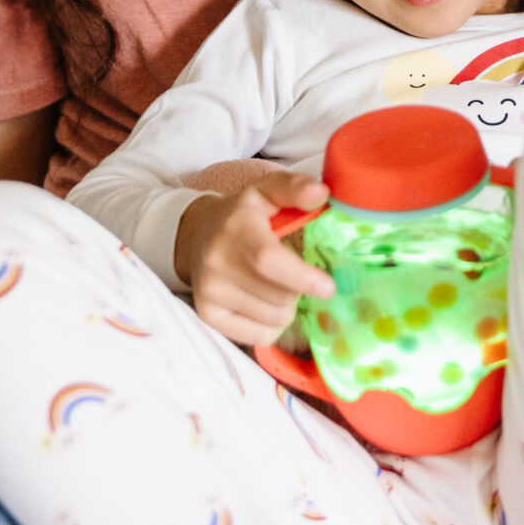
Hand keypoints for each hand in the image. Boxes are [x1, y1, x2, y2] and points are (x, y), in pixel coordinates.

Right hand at [174, 163, 331, 345]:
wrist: (196, 236)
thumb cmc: (243, 215)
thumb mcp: (266, 191)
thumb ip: (294, 188)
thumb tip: (321, 193)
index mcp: (236, 228)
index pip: (268, 260)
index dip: (301, 276)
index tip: (328, 287)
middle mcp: (217, 262)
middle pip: (280, 296)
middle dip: (298, 289)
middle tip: (292, 272)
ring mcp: (209, 292)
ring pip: (274, 318)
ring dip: (285, 306)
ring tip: (274, 284)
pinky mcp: (208, 315)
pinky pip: (260, 336)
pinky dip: (272, 324)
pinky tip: (263, 302)